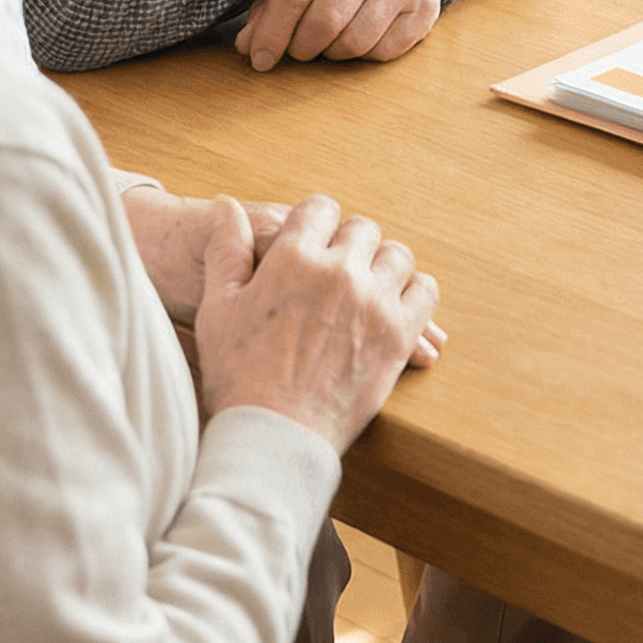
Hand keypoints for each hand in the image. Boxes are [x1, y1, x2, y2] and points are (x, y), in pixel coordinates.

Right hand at [124, 187, 444, 365]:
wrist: (270, 438)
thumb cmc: (236, 376)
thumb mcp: (217, 307)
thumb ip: (226, 248)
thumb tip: (226, 205)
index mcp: (293, 259)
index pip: (321, 208)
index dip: (316, 225)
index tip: (314, 245)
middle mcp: (338, 272)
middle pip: (362, 230)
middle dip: (349, 245)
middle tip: (337, 274)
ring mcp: (373, 302)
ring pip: (396, 255)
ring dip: (382, 267)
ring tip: (364, 290)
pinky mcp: (399, 335)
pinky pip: (425, 290)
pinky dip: (413, 293)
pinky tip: (393, 306)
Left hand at [237, 0, 444, 70]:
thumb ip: (271, 7)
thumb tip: (248, 46)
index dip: (272, 33)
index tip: (260, 59)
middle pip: (322, 22)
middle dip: (302, 48)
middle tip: (300, 49)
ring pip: (353, 42)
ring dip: (334, 53)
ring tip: (332, 41)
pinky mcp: (424, 6)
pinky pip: (384, 51)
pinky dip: (366, 55)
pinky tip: (363, 38)